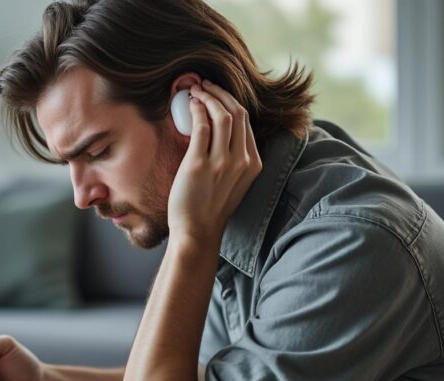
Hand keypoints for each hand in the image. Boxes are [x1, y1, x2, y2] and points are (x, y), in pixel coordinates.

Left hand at [167, 80, 261, 246]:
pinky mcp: (200, 165)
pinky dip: (196, 110)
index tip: (217, 94)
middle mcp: (242, 161)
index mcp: (253, 163)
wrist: (197, 231)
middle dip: (220, 93)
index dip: (231, 101)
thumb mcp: (233, 181)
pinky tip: (190, 104)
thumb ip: (233, 158)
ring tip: (195, 90)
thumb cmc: (210, 207)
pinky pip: (201, 127)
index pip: (246, 122)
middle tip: (204, 85)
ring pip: (222, 116)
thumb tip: (218, 129)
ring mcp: (222, 163)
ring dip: (208, 97)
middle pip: (237, 113)